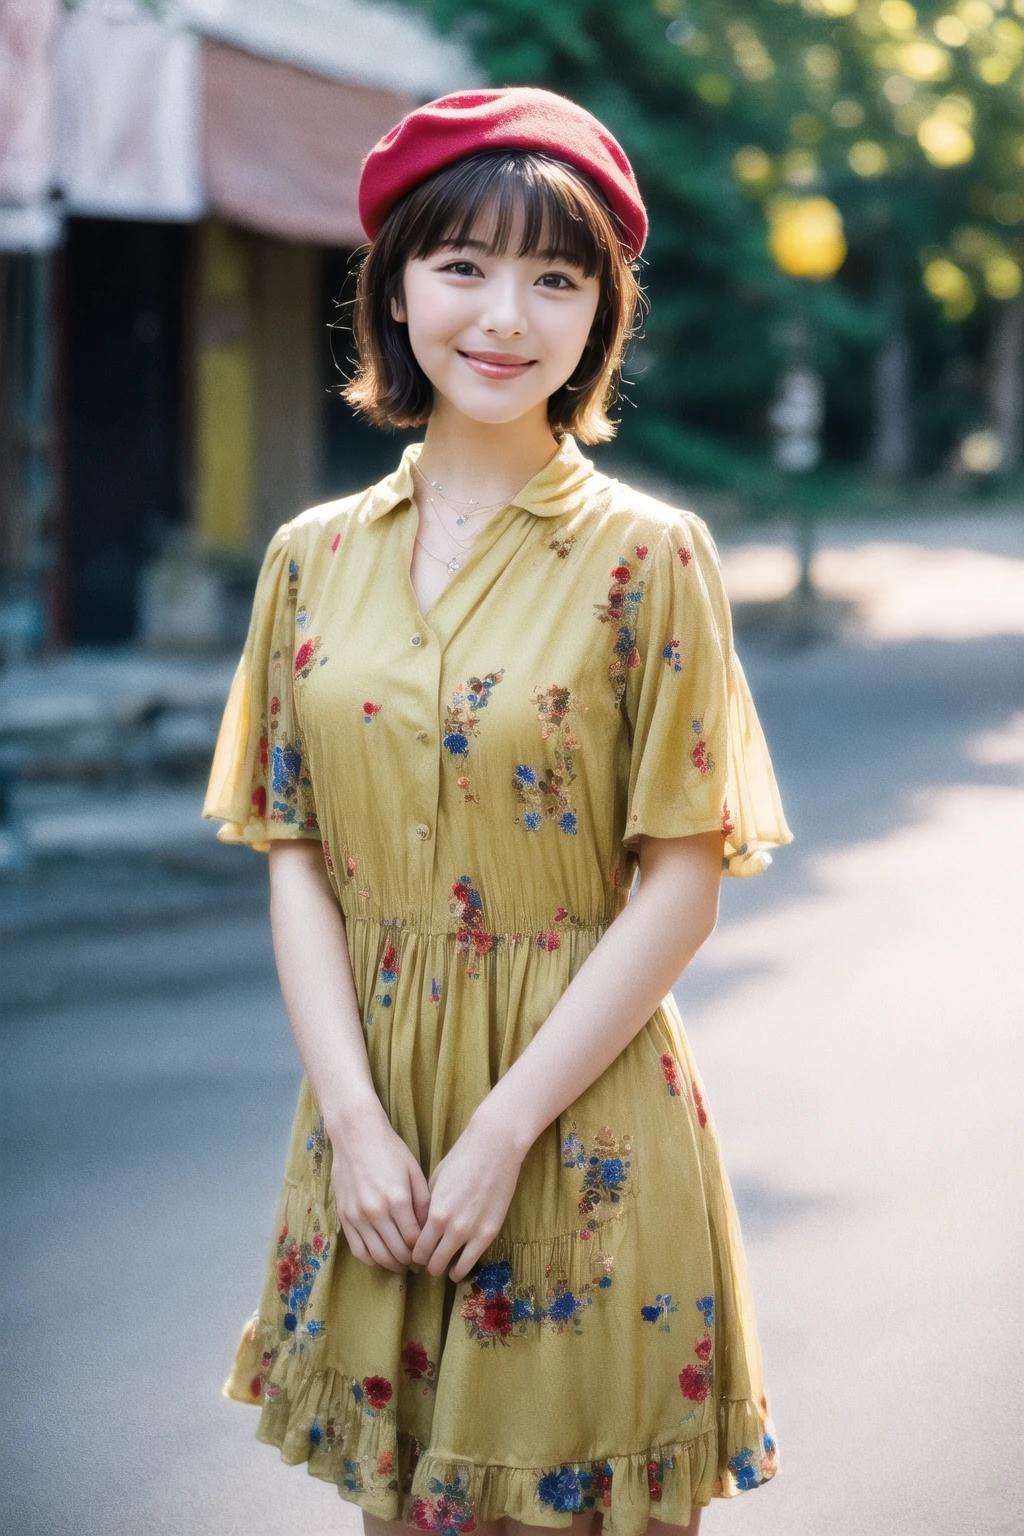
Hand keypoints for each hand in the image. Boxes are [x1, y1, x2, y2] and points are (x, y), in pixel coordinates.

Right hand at [326, 1102, 431, 1273]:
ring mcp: (357, 1216)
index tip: (429, 1252)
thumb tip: (429, 1229)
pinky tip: (381, 1258)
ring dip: (392, 1265)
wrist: (355, 1136)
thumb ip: (423, 1202)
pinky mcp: (344, 1217)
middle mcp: (376, 1212)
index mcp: (397, 1199)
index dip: (423, 1250)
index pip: (414, 1240)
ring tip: (402, 1264)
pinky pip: (358, 1250)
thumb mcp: (414, 1172)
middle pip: (397, 1252)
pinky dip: (371, 1260)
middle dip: (410, 1262)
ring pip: (377, 1256)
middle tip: (418, 1263)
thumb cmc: (389, 1150)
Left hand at [410, 1110, 526, 1282]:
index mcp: (435, 1213)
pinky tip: (458, 1268)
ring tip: (443, 1266)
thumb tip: (420, 1228)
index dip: (414, 1254)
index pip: (417, 1248)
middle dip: (426, 1264)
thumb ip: (427, 1209)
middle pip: (431, 1262)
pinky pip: (471, 1262)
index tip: (415, 1253)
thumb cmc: (461, 1160)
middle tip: (427, 1261)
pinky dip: (462, 1269)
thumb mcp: (435, 1183)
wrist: (494, 1149)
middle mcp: (451, 1228)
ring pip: (450, 1268)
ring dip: (444, 1270)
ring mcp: (472, 1232)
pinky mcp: (490, 1233)